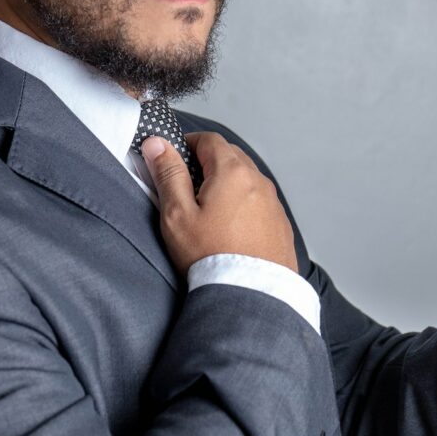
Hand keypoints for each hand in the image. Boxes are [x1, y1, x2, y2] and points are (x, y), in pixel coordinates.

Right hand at [141, 132, 298, 277]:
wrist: (251, 296)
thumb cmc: (211, 257)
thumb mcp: (178, 214)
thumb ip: (168, 174)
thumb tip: (157, 144)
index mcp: (232, 172)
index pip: (209, 139)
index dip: (189, 143)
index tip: (174, 157)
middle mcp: (258, 181)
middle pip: (230, 156)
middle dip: (207, 162)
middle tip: (186, 184)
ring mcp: (272, 202)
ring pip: (246, 178)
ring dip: (226, 183)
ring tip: (207, 210)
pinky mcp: (279, 223)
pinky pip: (258, 201)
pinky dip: (243, 203)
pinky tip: (229, 227)